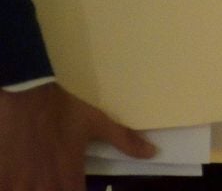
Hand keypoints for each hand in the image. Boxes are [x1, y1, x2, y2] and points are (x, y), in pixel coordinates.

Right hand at [0, 83, 154, 190]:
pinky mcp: (3, 178)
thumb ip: (124, 141)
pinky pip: (7, 189)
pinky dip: (15, 184)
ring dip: (35, 188)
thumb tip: (152, 153)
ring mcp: (20, 184)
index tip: (76, 184)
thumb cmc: (64, 110)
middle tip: (58, 179)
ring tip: (40, 177)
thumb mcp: (97, 123)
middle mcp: (45, 187)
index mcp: (70, 179)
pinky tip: (20, 178)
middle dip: (56, 189)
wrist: (27, 95)